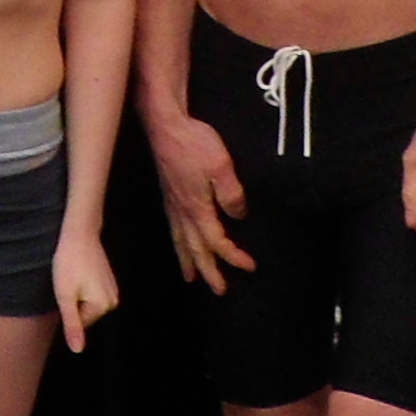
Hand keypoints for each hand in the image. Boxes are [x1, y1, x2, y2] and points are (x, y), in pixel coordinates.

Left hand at [53, 230, 117, 351]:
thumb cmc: (69, 263)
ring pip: (88, 302)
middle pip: (85, 313)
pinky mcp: (109, 279)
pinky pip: (92, 292)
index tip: (65, 288)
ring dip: (77, 292)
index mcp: (104, 306)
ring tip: (74, 274)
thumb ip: (72, 325)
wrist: (79, 232)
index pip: (79, 322)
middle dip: (74, 300)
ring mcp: (113, 289)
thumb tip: (78, 350)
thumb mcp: (65, 296)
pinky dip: (83, 285)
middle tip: (68, 280)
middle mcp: (113, 300)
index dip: (67, 307)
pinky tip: (79, 270)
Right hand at [148, 108, 254, 295]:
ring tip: (191, 278)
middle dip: (208, 271)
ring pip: (181, 242)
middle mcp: (183, 212)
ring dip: (188, 262)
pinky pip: (173, 229)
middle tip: (219, 290)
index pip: (217, 242)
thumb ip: (231, 194)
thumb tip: (239, 216)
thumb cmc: (194, 142)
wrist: (165, 125)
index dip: (234, 257)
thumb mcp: (221, 166)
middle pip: (196, 250)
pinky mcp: (168, 195)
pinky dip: (177, 244)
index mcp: (198, 208)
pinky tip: (179, 243)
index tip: (250, 267)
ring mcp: (172, 205)